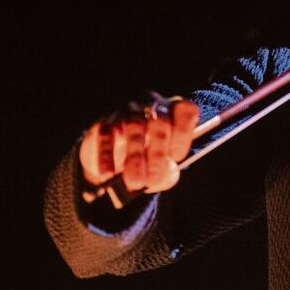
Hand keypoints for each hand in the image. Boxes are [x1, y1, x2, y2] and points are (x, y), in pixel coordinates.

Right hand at [78, 99, 198, 194]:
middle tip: (153, 180)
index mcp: (175, 111)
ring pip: (134, 128)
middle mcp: (153, 107)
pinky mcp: (103, 122)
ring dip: (135, 157)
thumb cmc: (149, 160)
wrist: (114, 160)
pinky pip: (105, 136)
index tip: (177, 158)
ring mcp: (127, 112)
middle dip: (158, 154)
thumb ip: (168, 173)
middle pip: (160, 123)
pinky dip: (106, 156)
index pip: (186, 112)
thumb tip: (160, 177)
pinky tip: (109, 174)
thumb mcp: (164, 167)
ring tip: (135, 183)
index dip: (183, 136)